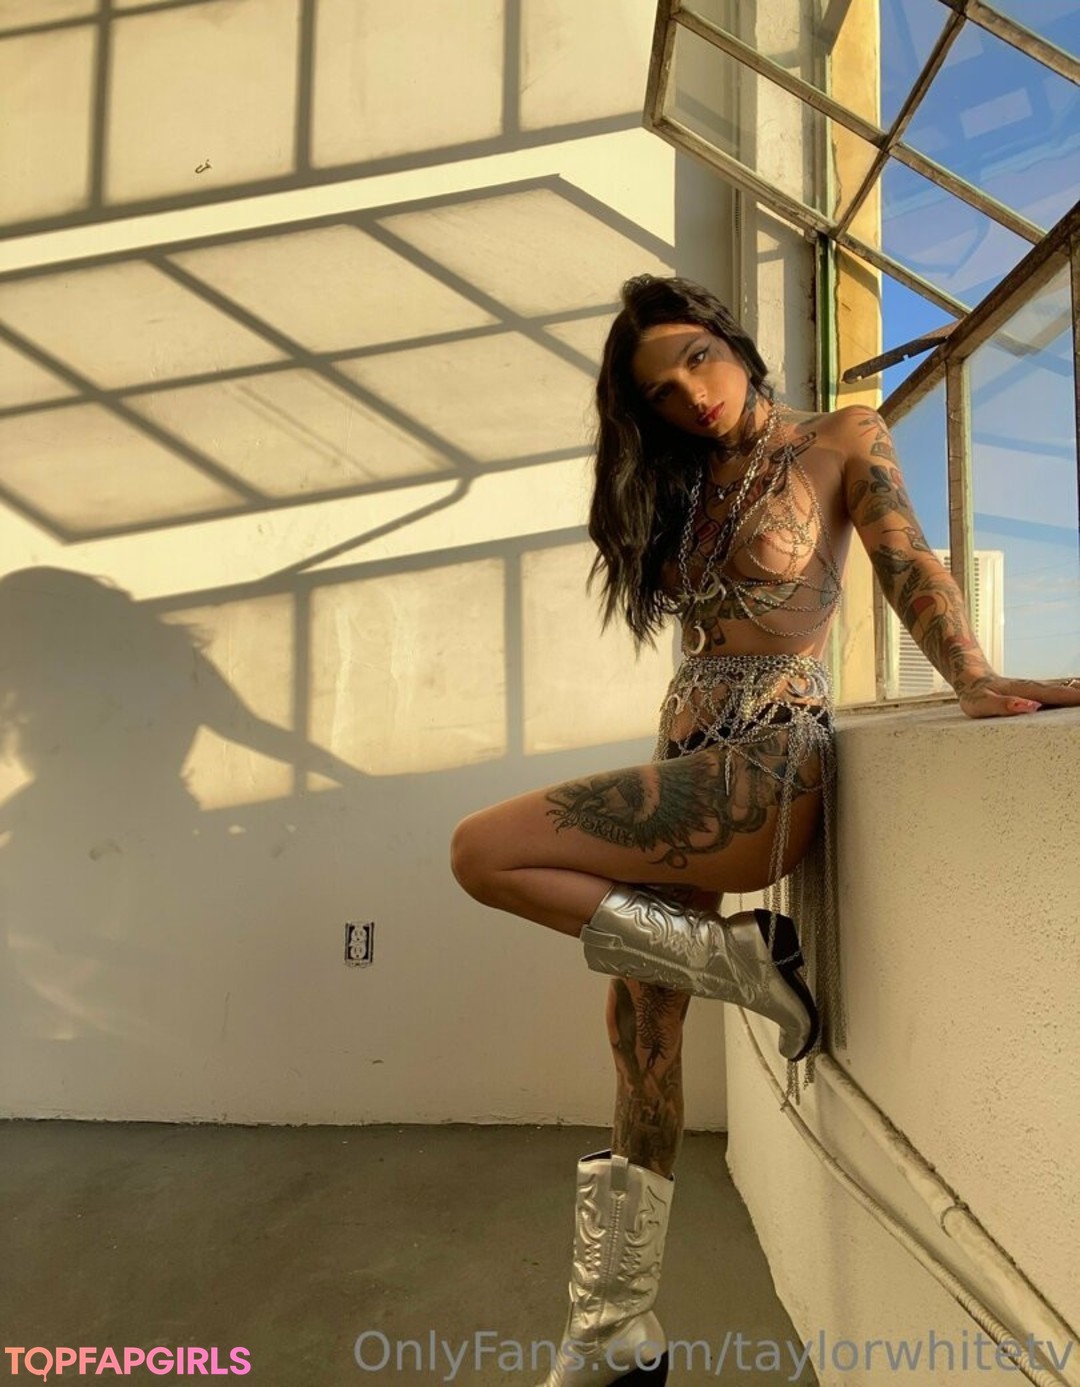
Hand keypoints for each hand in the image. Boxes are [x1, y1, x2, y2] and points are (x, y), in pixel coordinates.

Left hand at [955, 674, 1079, 719]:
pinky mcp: (1040, 690)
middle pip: (1071, 690)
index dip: (1079, 699)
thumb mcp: (982, 704)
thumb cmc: (974, 695)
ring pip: (1070, 687)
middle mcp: (1039, 688)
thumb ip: (1004, 705)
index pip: (1060, 696)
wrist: (970, 677)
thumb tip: (1030, 706)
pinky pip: (1064, 689)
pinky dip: (1078, 688)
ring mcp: (1041, 687)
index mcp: (1028, 692)